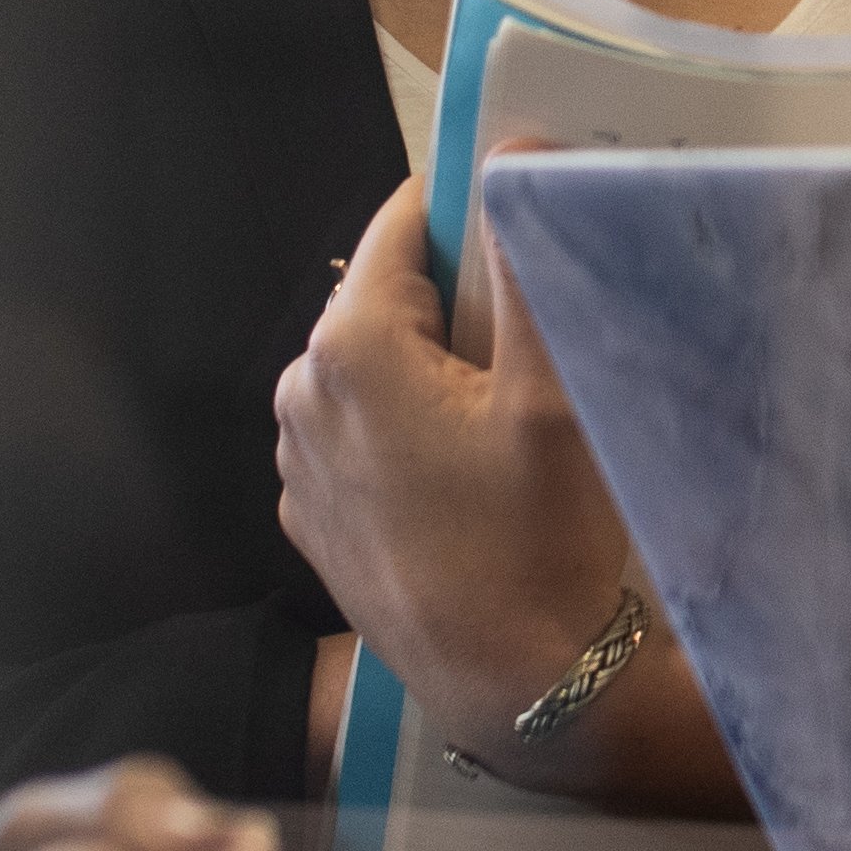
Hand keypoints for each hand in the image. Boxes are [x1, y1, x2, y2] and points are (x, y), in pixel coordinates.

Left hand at [273, 173, 634, 766]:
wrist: (515, 690)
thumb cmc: (538, 545)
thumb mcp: (551, 394)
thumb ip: (524, 264)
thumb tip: (513, 160)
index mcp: (349, 349)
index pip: (405, 224)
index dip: (474, 213)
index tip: (531, 232)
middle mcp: (301, 398)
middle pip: (392, 299)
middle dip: (463, 305)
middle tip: (544, 349)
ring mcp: (299, 465)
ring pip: (381, 369)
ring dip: (440, 373)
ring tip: (515, 425)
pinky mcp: (314, 518)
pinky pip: (368, 435)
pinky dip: (416, 433)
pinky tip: (476, 479)